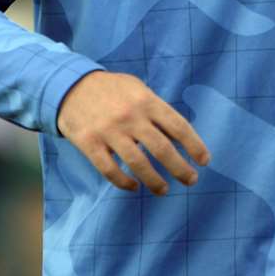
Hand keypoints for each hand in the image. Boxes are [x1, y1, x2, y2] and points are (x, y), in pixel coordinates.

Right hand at [56, 71, 210, 195]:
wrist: (70, 86)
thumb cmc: (111, 89)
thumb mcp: (137, 88)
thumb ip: (156, 109)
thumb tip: (179, 135)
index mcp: (146, 100)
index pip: (178, 126)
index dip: (195, 146)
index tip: (204, 161)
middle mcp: (130, 116)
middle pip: (162, 148)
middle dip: (180, 168)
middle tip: (191, 180)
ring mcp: (109, 131)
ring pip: (138, 163)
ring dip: (155, 181)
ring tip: (164, 190)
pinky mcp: (90, 143)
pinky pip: (110, 170)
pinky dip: (124, 182)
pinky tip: (134, 186)